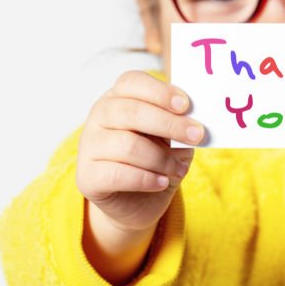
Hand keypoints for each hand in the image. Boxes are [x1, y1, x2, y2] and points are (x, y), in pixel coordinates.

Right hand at [77, 70, 203, 232]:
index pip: (131, 82)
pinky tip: (161, 182)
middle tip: (197, 135)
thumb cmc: (153, 161)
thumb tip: (197, 123)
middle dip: (169, 124)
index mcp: (117, 98)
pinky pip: (118, 174)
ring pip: (128, 145)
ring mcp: (89, 146)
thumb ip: (180, 126)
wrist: (134, 203)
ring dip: (162, 159)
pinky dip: (146, 179)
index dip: (159, 92)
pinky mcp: (87, 177)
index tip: (186, 104)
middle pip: (132, 112)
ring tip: (179, 170)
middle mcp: (99, 117)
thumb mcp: (170, 139)